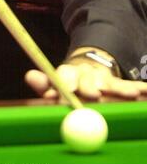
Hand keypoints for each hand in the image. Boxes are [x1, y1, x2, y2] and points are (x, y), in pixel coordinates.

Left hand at [25, 62, 146, 100]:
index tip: (62, 92)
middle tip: (93, 94)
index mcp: (67, 72)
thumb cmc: (69, 83)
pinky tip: (144, 92)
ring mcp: (102, 78)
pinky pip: (126, 86)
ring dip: (119, 90)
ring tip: (129, 95)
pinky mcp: (116, 83)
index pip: (63, 75)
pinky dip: (137, 89)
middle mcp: (85, 73)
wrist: (88, 68)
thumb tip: (29, 75)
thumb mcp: (54, 84)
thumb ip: (43, 83)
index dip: (63, 83)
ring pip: (111, 84)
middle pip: (87, 80)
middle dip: (89, 86)